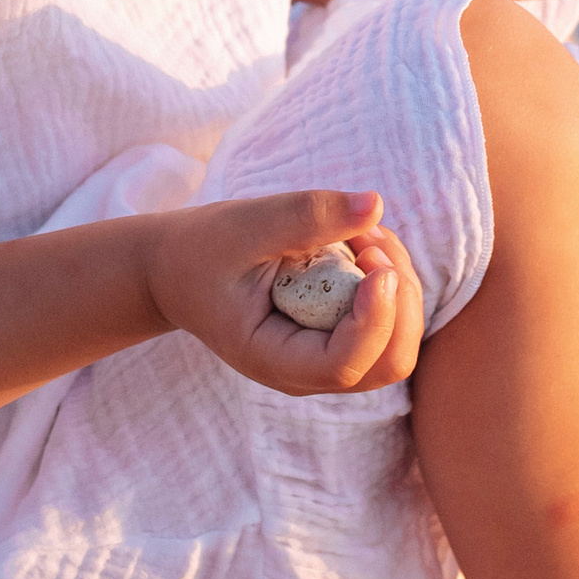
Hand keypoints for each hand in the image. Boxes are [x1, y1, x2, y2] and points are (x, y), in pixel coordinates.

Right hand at [141, 186, 423, 396]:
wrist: (179, 271)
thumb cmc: (203, 250)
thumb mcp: (245, 225)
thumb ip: (307, 216)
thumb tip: (376, 205)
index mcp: (273, 359)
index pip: (344, 365)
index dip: (374, 318)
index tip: (373, 257)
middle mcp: (307, 373)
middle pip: (387, 362)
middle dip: (398, 298)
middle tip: (370, 239)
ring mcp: (327, 359)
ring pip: (396, 343)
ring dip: (398, 284)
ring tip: (362, 232)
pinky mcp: (339, 337)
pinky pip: (389, 323)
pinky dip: (391, 281)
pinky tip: (362, 242)